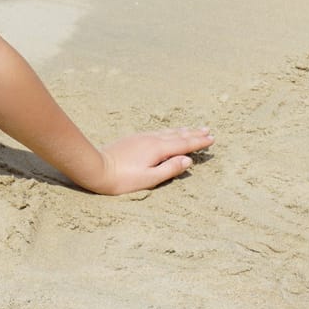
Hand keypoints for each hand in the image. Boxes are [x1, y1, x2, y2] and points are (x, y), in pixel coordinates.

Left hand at [90, 126, 213, 194]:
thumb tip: (188, 160)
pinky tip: (168, 133)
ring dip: (182, 131)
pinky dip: (169, 131)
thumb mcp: (149, 179)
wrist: (97, 168)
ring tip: (192, 129)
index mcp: (158, 149)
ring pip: (167, 132)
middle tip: (208, 130)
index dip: (199, 142)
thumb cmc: (122, 179)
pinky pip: (158, 132)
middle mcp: (152, 139)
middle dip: (194, 134)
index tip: (212, 139)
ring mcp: (142, 137)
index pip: (184, 145)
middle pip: (178, 135)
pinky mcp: (134, 139)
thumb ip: (170, 169)